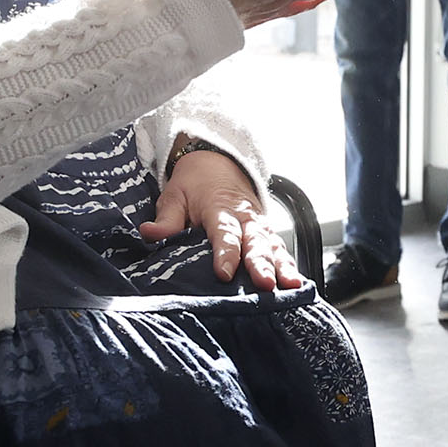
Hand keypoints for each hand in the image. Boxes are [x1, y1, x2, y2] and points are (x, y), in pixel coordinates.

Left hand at [141, 146, 297, 287]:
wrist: (217, 161)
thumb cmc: (194, 184)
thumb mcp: (174, 195)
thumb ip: (166, 219)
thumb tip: (149, 234)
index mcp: (219, 207)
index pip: (223, 232)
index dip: (225, 253)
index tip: (225, 274)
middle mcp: (244, 215)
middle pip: (255, 240)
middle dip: (261, 263)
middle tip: (265, 284)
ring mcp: (259, 223)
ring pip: (273, 245)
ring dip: (283, 266)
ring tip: (292, 285)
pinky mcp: (267, 231)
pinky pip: (280, 248)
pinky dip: (290, 264)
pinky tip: (298, 284)